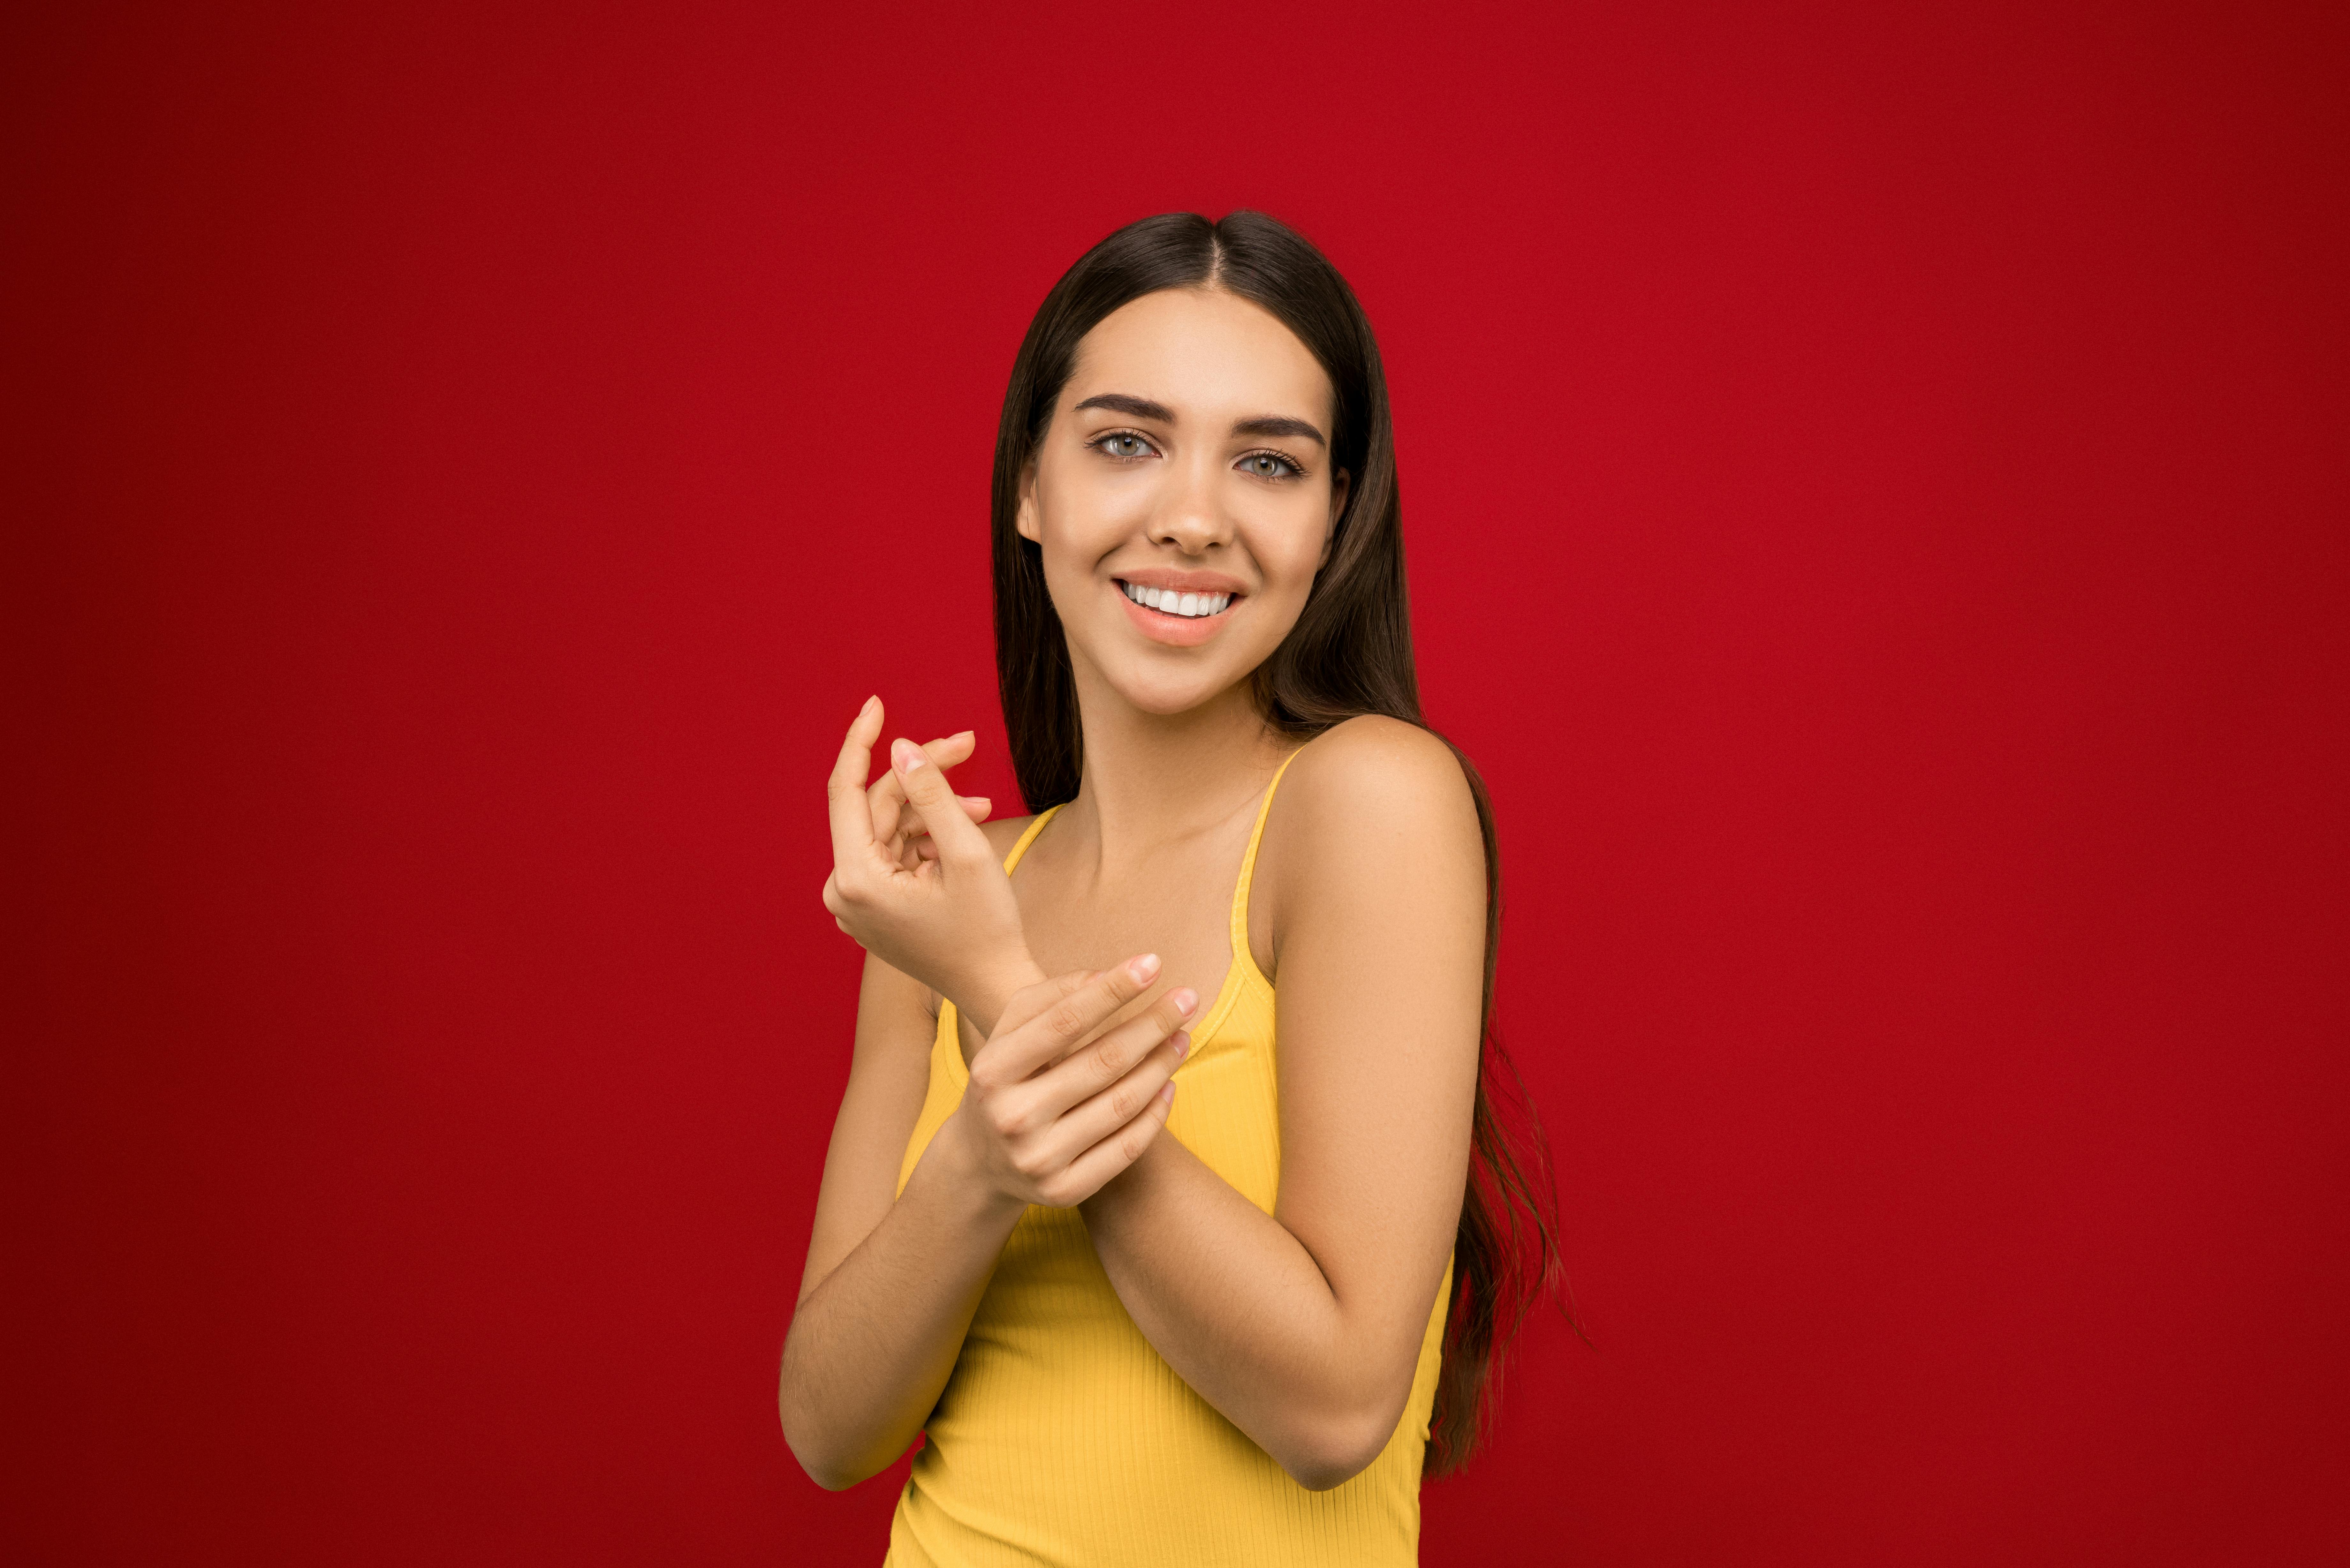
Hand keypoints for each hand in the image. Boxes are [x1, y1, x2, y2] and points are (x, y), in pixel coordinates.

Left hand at [823, 696, 1037, 1013]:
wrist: (996, 991)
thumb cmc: (987, 929)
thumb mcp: (966, 852)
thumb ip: (931, 793)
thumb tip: (901, 748)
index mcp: (855, 880)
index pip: (846, 791)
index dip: (861, 742)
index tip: (876, 704)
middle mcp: (843, 893)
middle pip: (878, 809)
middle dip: (923, 777)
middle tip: (969, 744)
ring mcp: (856, 905)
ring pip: (890, 830)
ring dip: (933, 811)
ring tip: (981, 808)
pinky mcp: (873, 910)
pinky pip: (894, 856)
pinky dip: (927, 839)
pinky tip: (964, 833)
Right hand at [948, 955, 1195, 1209]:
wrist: (978, 1162)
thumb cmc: (1005, 1079)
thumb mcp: (1009, 1033)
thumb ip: (1051, 997)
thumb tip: (1107, 976)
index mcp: (993, 1069)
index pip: (1064, 1021)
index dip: (1113, 990)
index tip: (1154, 963)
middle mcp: (1012, 1117)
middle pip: (1103, 1061)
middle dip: (1153, 1025)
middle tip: (1188, 999)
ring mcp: (1038, 1159)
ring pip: (1122, 1104)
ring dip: (1162, 1065)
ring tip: (1183, 1037)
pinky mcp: (1064, 1191)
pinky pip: (1126, 1148)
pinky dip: (1156, 1113)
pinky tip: (1169, 1084)